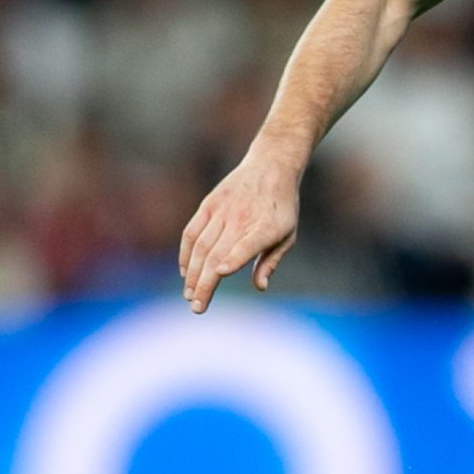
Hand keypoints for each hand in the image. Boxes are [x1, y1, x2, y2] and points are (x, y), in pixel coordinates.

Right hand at [178, 150, 301, 313]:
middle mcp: (241, 219)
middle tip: (197, 308)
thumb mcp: (288, 234)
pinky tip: (186, 272)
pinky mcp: (208, 205)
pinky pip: (191, 232)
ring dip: (193, 274)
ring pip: (201, 247)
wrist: (271, 165)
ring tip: (190, 295)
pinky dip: (186, 253)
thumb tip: (260, 287)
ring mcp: (222, 211)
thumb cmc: (282, 207)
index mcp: (266, 227)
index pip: (247, 245)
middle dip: (205, 284)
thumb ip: (271, 261)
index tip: (221, 273)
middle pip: (217, 255)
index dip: (234, 258)